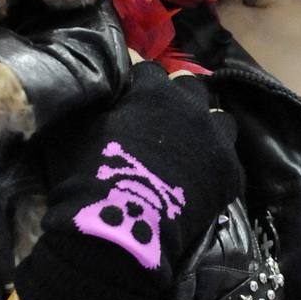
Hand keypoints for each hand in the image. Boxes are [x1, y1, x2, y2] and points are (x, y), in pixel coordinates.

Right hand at [13, 62, 242, 299]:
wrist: (117, 230)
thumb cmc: (86, 173)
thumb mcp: (71, 128)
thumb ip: (88, 100)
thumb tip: (88, 88)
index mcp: (152, 88)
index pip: (147, 69)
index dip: (136, 84)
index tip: (128, 97)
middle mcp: (191, 105)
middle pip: (190, 87)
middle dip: (176, 99)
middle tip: (159, 122)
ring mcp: (215, 140)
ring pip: (219, 121)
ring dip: (204, 129)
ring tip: (188, 149)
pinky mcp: (229, 174)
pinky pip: (228, 161)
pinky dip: (214, 167)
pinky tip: (198, 180)